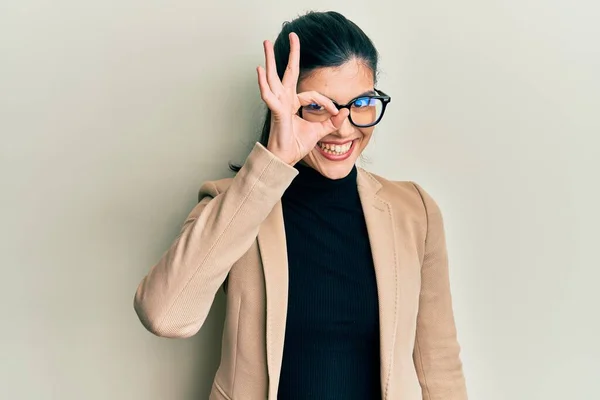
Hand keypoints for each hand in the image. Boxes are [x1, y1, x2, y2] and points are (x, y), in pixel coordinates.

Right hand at [257, 32, 349, 164]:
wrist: (285, 158)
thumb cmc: (296, 144)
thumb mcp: (319, 131)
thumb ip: (331, 122)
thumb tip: (345, 112)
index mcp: (293, 104)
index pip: (313, 95)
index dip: (327, 102)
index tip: (336, 113)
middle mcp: (285, 100)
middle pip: (287, 72)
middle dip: (291, 53)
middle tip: (293, 36)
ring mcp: (278, 104)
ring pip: (273, 77)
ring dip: (270, 59)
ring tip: (266, 44)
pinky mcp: (276, 111)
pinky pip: (269, 95)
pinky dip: (263, 83)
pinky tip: (259, 70)